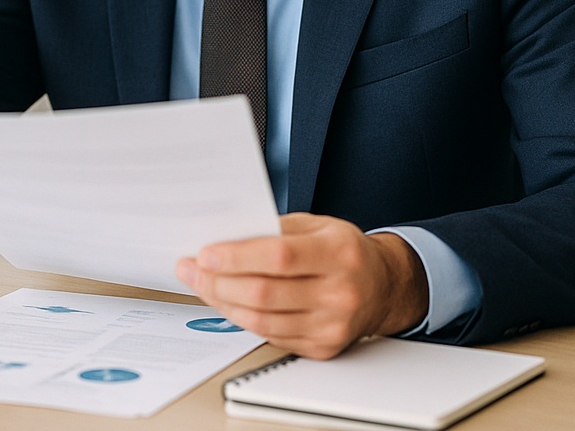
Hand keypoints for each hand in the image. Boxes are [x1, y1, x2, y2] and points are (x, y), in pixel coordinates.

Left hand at [175, 213, 427, 358]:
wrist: (383, 286)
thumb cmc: (342, 250)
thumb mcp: (316, 225)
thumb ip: (275, 229)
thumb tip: (224, 236)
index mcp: (338, 252)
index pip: (279, 257)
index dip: (237, 257)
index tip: (205, 253)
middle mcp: (339, 292)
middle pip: (265, 293)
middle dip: (218, 282)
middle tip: (191, 269)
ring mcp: (332, 326)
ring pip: (262, 321)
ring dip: (222, 302)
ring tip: (200, 285)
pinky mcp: (323, 348)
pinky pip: (270, 337)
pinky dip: (241, 319)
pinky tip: (225, 302)